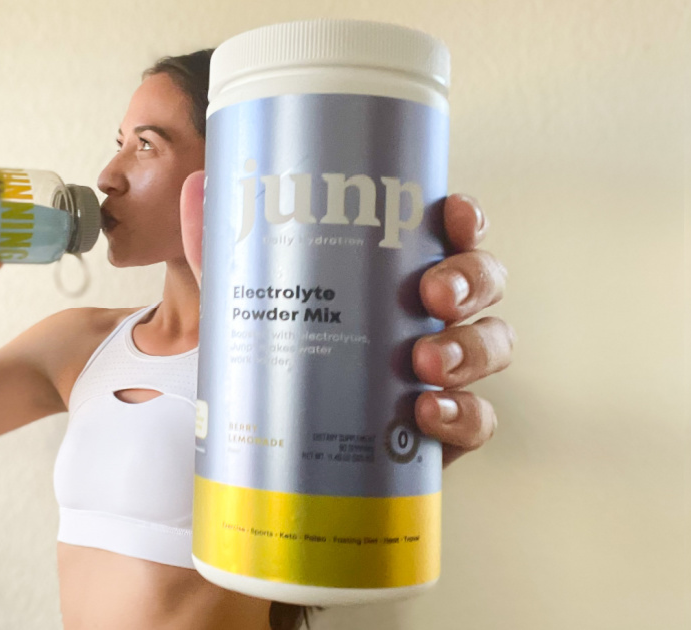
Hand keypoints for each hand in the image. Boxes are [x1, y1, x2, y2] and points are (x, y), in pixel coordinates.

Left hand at [181, 173, 512, 468]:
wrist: (264, 437)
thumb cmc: (275, 349)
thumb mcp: (243, 296)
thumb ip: (223, 244)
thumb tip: (198, 183)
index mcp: (397, 270)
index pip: (451, 231)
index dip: (465, 218)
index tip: (451, 214)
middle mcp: (432, 314)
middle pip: (483, 281)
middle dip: (470, 280)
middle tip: (433, 293)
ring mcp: (443, 370)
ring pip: (492, 345)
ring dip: (471, 348)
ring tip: (425, 361)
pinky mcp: (440, 430)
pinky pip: (476, 419)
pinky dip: (462, 415)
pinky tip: (426, 413)